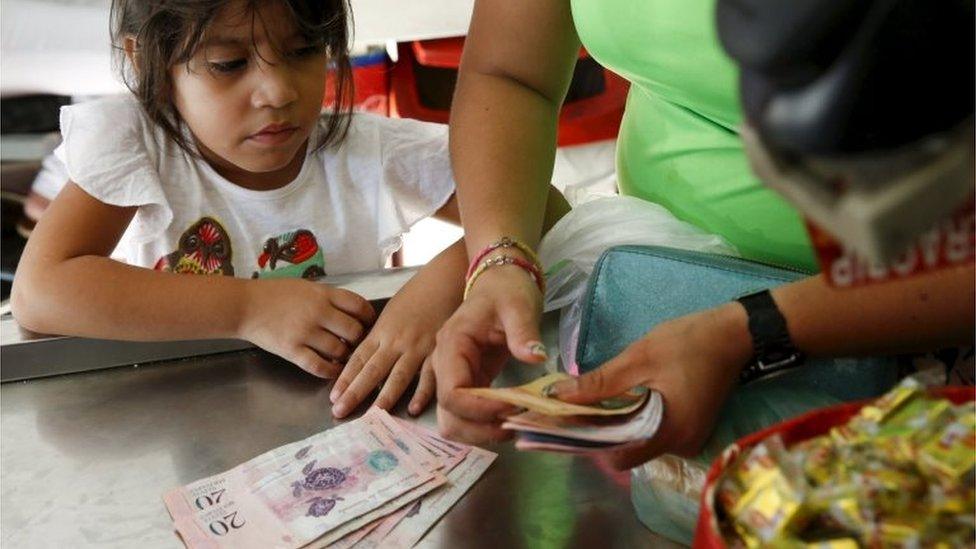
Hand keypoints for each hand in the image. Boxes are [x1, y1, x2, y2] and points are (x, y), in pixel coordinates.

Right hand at [238, 279, 374, 377]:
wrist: (244, 305)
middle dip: (358, 339)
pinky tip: (334, 371)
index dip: (368, 317)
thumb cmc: (274, 294)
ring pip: (339, 350)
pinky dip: (331, 371)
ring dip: (345, 356)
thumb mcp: (306, 287)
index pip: (359, 305)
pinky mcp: (292, 350)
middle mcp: (318, 312)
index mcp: (323, 294)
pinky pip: (319, 366)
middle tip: (355, 343)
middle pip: (354, 331)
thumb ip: (328, 297)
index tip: (369, 323)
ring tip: (343, 356)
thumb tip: (350, 310)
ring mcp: (305, 332)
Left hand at [328, 267, 460, 418]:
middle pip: (371, 370)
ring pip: (397, 376)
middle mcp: (396, 341)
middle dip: (354, 393)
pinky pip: (429, 375)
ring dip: (383, 398)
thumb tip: (368, 357)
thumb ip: (381, 336)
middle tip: (339, 412)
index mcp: (382, 331)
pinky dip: (422, 393)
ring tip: (371, 416)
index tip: (333, 397)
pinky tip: (413, 408)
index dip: (345, 379)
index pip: (358, 359)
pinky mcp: (438, 349)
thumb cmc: (418, 295)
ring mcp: (417, 346)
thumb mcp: (391, 313)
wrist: (445, 280)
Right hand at [433, 265, 548, 443]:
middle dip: (479, 429)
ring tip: (513, 426)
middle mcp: (445, 365)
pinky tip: (510, 420)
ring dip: (480, 432)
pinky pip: (467, 414)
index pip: (452, 393)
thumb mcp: (518, 305)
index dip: (479, 410)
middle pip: (448, 414)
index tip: (512, 409)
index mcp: (452, 345)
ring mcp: (454, 375)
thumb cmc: (507, 289)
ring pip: (453, 420)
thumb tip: (535, 358)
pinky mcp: (469, 382)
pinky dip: (485, 425)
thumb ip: (523, 332)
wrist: (500, 279)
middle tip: (515, 426)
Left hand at [548, 303, 752, 469]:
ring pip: (638, 443)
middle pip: (627, 452)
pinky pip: (653, 433)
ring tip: (593, 400)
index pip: (618, 458)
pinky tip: (620, 400)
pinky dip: (633, 421)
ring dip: (615, 425)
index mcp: (669, 433)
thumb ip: (599, 383)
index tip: (567, 420)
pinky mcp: (689, 429)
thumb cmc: (687, 343)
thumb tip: (557, 395)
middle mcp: (681, 445)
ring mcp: (688, 439)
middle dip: (599, 433)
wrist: (733, 334)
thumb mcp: (638, 359)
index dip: (590, 441)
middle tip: (574, 407)